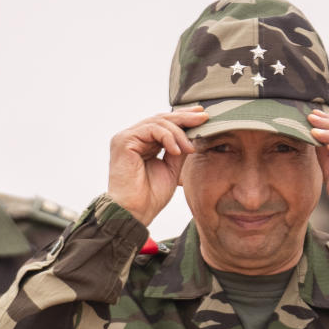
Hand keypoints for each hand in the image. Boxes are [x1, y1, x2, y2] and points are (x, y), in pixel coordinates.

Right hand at [107, 107, 208, 225]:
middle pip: (161, 119)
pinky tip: (177, 150)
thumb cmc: (150, 196)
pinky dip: (168, 137)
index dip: (182, 118)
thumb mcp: (172, 168)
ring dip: (178, 133)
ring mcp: (126, 138)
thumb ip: (179, 149)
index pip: (163, 124)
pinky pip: (151, 129)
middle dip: (184, 117)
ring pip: (158, 122)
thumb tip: (193, 134)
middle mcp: (133, 138)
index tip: (202, 117)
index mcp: (142, 143)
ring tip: (190, 149)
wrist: (135, 212)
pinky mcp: (124, 141)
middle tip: (204, 118)